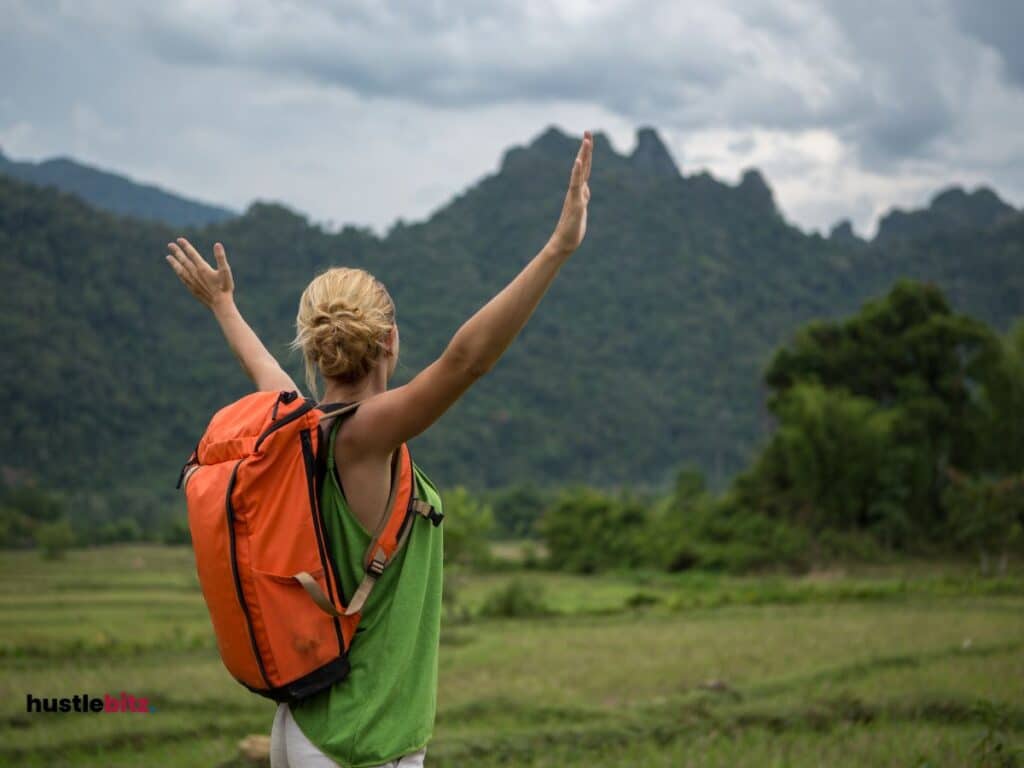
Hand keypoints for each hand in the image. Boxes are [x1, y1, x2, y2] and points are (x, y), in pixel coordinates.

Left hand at [166, 238, 233, 308]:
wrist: (220, 304)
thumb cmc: (225, 287)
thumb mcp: (226, 271)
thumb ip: (220, 257)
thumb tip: (217, 244)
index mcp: (203, 268)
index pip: (192, 254)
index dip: (186, 246)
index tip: (179, 240)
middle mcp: (195, 274)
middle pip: (184, 260)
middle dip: (177, 252)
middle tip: (170, 245)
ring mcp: (192, 282)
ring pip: (180, 270)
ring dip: (174, 263)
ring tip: (168, 257)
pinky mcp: (192, 288)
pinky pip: (182, 278)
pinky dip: (178, 272)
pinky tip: (177, 271)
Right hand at [548, 131, 592, 254]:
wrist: (564, 242)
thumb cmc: (572, 228)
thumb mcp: (582, 208)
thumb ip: (584, 196)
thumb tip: (585, 188)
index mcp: (579, 190)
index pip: (585, 168)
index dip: (587, 154)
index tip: (588, 138)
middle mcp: (577, 190)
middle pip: (583, 165)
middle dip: (586, 148)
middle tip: (587, 131)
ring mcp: (575, 195)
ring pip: (580, 172)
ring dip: (583, 155)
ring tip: (586, 140)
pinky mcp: (575, 203)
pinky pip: (576, 184)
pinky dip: (577, 172)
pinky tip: (578, 161)